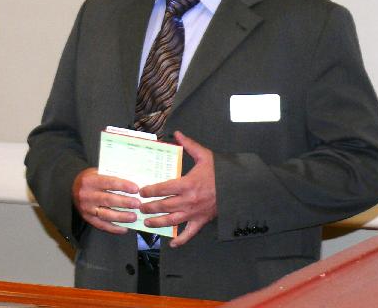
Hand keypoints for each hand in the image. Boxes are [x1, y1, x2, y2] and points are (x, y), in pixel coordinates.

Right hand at [72, 167, 140, 233]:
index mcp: (90, 181)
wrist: (72, 188)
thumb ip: (111, 176)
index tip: (136, 189)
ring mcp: (87, 208)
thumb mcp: (97, 172)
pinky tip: (124, 229)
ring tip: (133, 217)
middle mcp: (87, 195)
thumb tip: (132, 182)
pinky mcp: (87, 218)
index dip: (123, 186)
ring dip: (121, 217)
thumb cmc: (90, 179)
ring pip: (106, 214)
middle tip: (137, 204)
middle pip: (108, 199)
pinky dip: (114, 228)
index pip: (109, 183)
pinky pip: (102, 225)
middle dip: (125, 202)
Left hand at [139, 131, 216, 246]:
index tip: (141, 192)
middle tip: (140, 207)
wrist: (237, 187)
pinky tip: (172, 243)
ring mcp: (194, 213)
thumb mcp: (205, 155)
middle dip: (149, 207)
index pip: (163, 189)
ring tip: (147, 223)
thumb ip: (189, 145)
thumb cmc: (220, 171)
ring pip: (172, 221)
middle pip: (164, 206)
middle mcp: (188, 200)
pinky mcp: (201, 221)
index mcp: (187, 184)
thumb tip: (177, 133)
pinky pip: (190, 233)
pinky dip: (181, 240)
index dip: (150, 191)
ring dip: (158, 222)